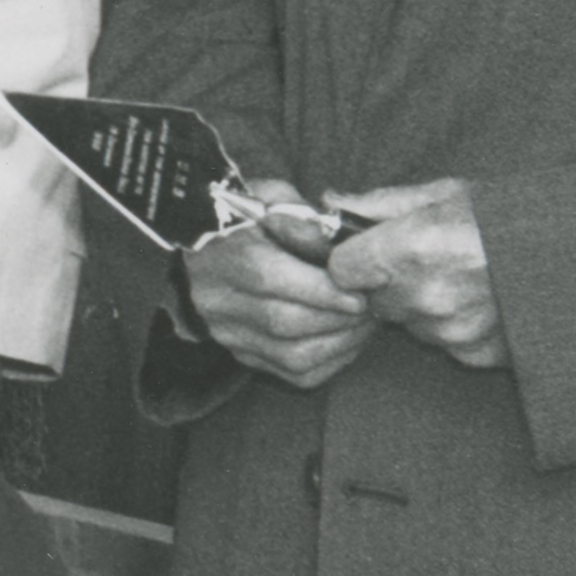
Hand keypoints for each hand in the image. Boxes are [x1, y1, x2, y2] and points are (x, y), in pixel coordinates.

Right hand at [180, 215, 379, 391]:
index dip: (323, 290)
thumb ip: (305, 219)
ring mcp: (229, 332)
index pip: (272, 279)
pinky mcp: (242, 354)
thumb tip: (347, 244)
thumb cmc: (247, 221)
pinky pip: (294, 374)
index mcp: (225, 254)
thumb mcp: (271, 201)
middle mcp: (220, 299)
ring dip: (340, 343)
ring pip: (292, 354)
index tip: (363, 290)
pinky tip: (348, 342)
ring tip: (365, 325)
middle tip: (373, 308)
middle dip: (339, 318)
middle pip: (285, 321)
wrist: (202, 249)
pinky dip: (330, 363)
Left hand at [326, 180, 503, 368]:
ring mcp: (449, 331)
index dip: (353, 259)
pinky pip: (442, 342)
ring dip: (420, 306)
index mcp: (408, 250)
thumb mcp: (445, 193)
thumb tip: (329, 203)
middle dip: (388, 282)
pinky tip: (481, 301)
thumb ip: (380, 203)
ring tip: (462, 277)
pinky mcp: (473, 354)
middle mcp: (423, 296)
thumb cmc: (511, 215)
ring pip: (408, 323)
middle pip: (373, 300)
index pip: (340, 270)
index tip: (371, 250)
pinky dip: (452, 326)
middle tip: (427, 260)